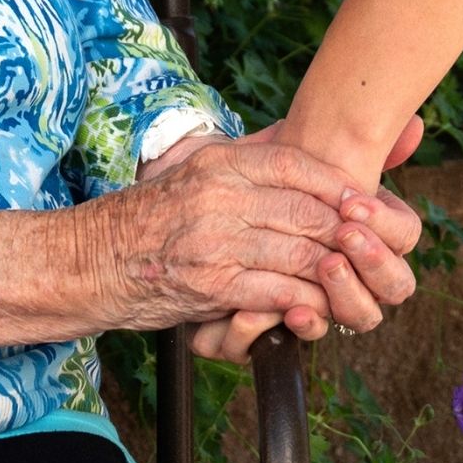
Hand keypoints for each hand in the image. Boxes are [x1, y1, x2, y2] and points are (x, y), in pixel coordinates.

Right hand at [98, 135, 415, 351]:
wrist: (93, 260)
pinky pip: (277, 292)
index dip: (336, 183)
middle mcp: (219, 195)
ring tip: (351, 277)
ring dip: (332, 270)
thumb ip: (240, 166)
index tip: (363, 198)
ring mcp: (216, 241)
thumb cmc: (149, 218)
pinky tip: (316, 305)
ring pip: (299, 252)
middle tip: (369, 243)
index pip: (294, 163)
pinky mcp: (212, 285)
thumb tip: (294, 158)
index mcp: (218, 162)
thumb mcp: (192, 174)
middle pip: (306, 209)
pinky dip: (304, 301)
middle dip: (345, 229)